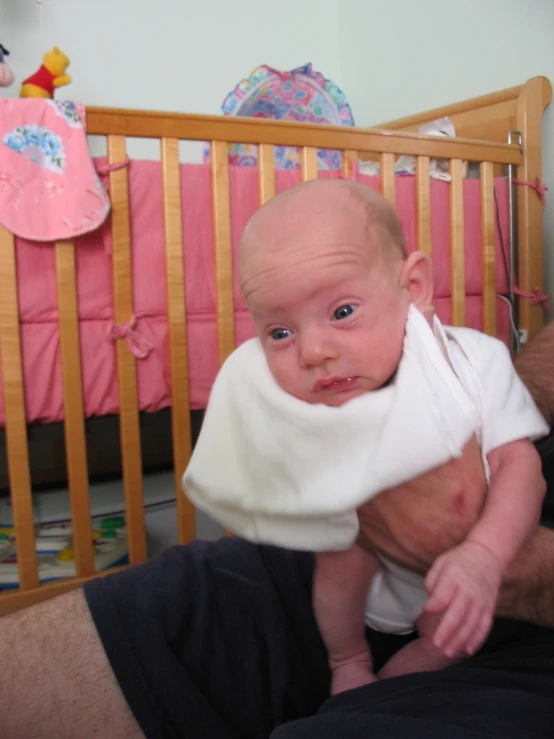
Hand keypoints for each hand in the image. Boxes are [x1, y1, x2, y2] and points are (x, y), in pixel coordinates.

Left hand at [423, 540, 502, 657]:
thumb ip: (433, 581)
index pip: (445, 593)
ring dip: (460, 640)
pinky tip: (469, 650)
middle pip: (458, 614)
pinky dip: (478, 639)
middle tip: (436, 644)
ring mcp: (482, 601)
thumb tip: (430, 603)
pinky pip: (485, 626)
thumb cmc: (458, 561)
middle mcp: (470, 590)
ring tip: (448, 652)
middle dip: (447, 631)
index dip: (435, 603)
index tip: (425, 611)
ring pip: (472, 624)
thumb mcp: (441, 563)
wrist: (487, 556)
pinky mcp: (490, 608)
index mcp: (455, 576)